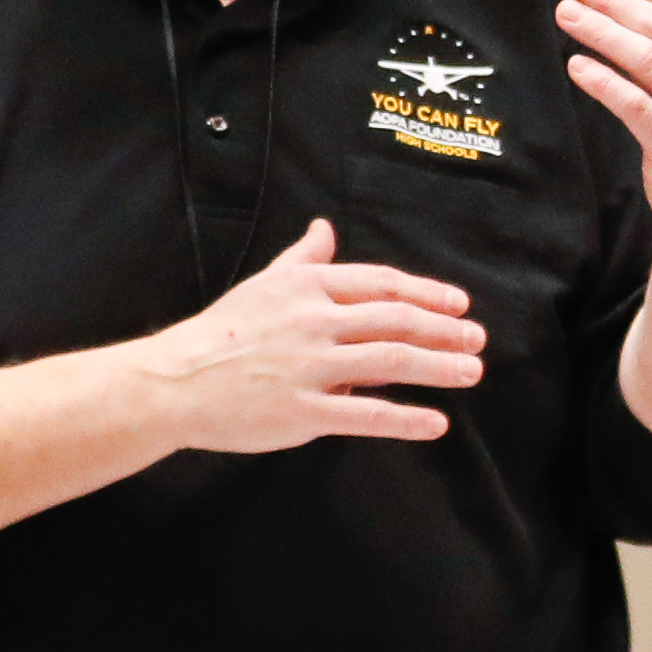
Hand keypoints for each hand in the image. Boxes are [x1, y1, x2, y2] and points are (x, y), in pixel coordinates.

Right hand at [130, 217, 484, 452]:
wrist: (173, 381)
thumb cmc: (220, 333)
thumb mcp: (263, 285)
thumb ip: (303, 260)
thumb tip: (325, 228)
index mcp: (307, 288)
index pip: (382, 284)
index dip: (427, 293)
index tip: (459, 303)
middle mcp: (314, 322)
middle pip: (396, 321)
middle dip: (445, 330)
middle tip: (478, 338)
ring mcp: (310, 368)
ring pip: (390, 362)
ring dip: (439, 367)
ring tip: (471, 371)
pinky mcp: (303, 411)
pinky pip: (366, 415)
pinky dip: (406, 419)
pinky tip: (436, 423)